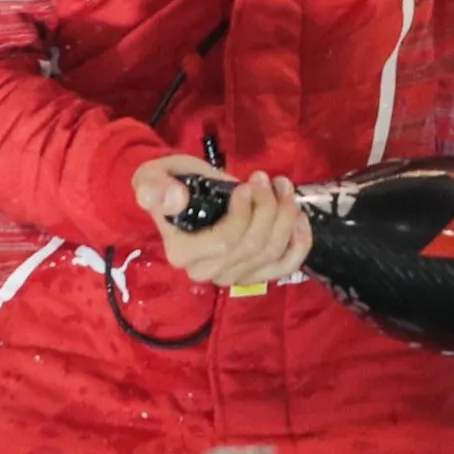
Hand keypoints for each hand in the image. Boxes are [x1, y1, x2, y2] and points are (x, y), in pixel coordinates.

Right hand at [134, 155, 312, 288]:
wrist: (177, 195)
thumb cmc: (168, 184)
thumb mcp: (154, 177)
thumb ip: (155, 187)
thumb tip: (176, 198)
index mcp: (181, 252)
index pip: (225, 241)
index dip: (244, 214)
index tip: (247, 185)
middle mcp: (205, 271)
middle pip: (252, 247)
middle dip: (268, 208)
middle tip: (266, 178)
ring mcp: (231, 276)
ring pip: (270, 253)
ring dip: (284, 216)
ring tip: (281, 187)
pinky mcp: (252, 274)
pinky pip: (284, 267)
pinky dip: (299, 243)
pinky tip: (300, 219)